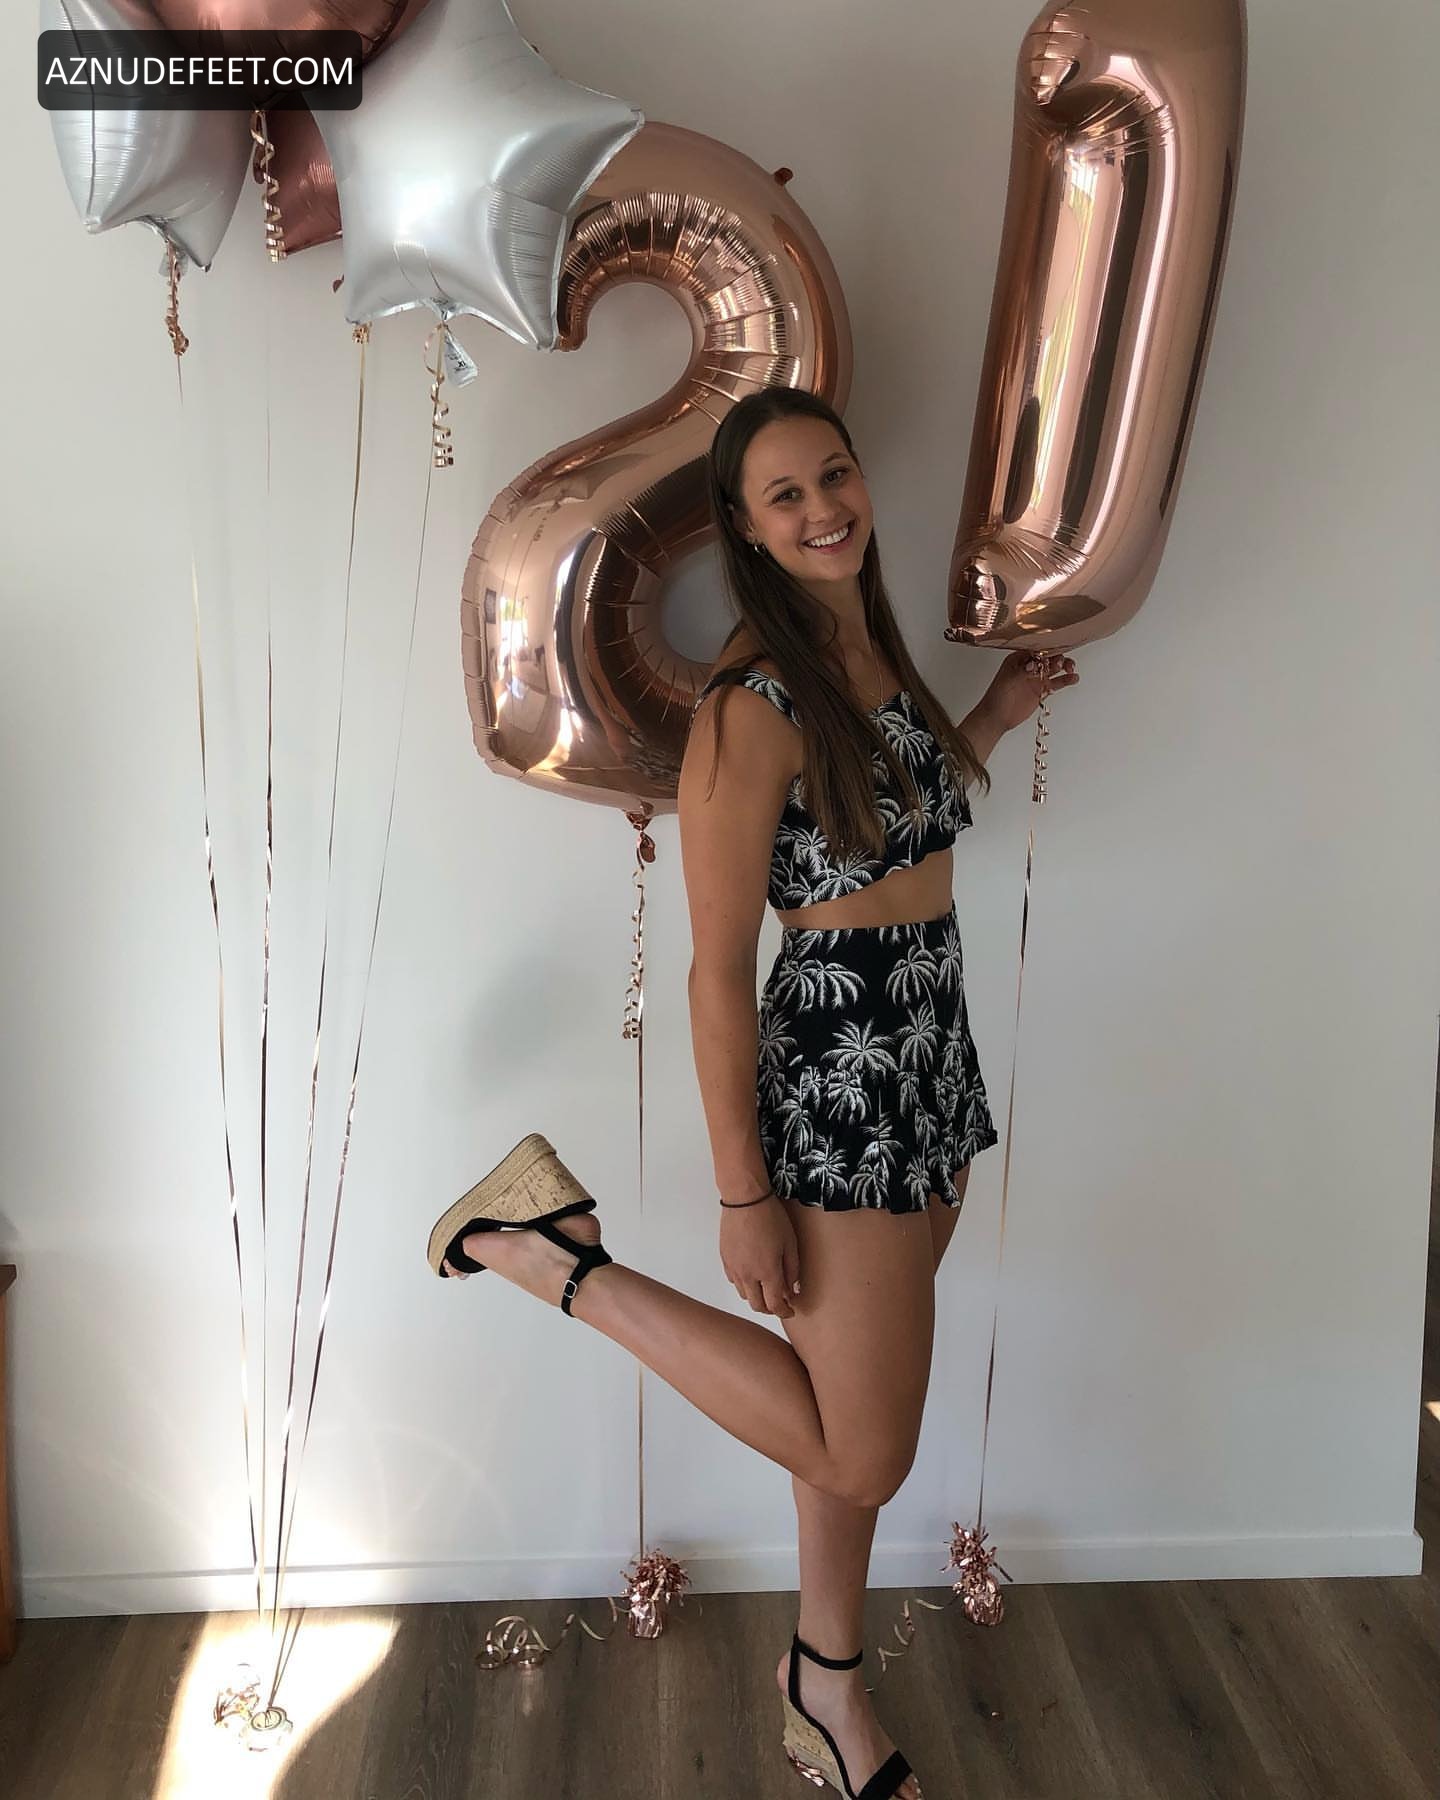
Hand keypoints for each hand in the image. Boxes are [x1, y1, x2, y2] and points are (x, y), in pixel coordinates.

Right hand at [719, 1197, 800, 1317]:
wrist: (745, 1199)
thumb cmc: (770, 1217)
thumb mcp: (790, 1243)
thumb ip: (792, 1270)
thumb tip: (792, 1289)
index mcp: (767, 1272)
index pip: (776, 1304)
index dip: (785, 1312)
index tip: (791, 1311)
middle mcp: (747, 1275)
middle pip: (757, 1305)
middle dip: (770, 1309)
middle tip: (780, 1303)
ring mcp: (733, 1268)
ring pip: (744, 1295)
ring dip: (756, 1297)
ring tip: (766, 1287)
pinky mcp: (724, 1259)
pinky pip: (734, 1280)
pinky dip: (744, 1284)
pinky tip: (752, 1273)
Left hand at [983, 649, 1079, 732]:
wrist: (996, 718)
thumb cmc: (996, 698)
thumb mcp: (1007, 681)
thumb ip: (1021, 671)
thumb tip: (1034, 664)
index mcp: (1018, 659)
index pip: (1036, 649)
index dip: (1047, 648)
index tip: (1056, 650)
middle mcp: (1029, 666)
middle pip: (1048, 656)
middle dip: (1057, 657)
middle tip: (1061, 663)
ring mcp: (1036, 678)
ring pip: (1055, 668)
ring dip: (1064, 666)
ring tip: (1070, 669)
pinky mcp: (1041, 690)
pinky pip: (1056, 683)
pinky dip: (1066, 680)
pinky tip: (1073, 679)